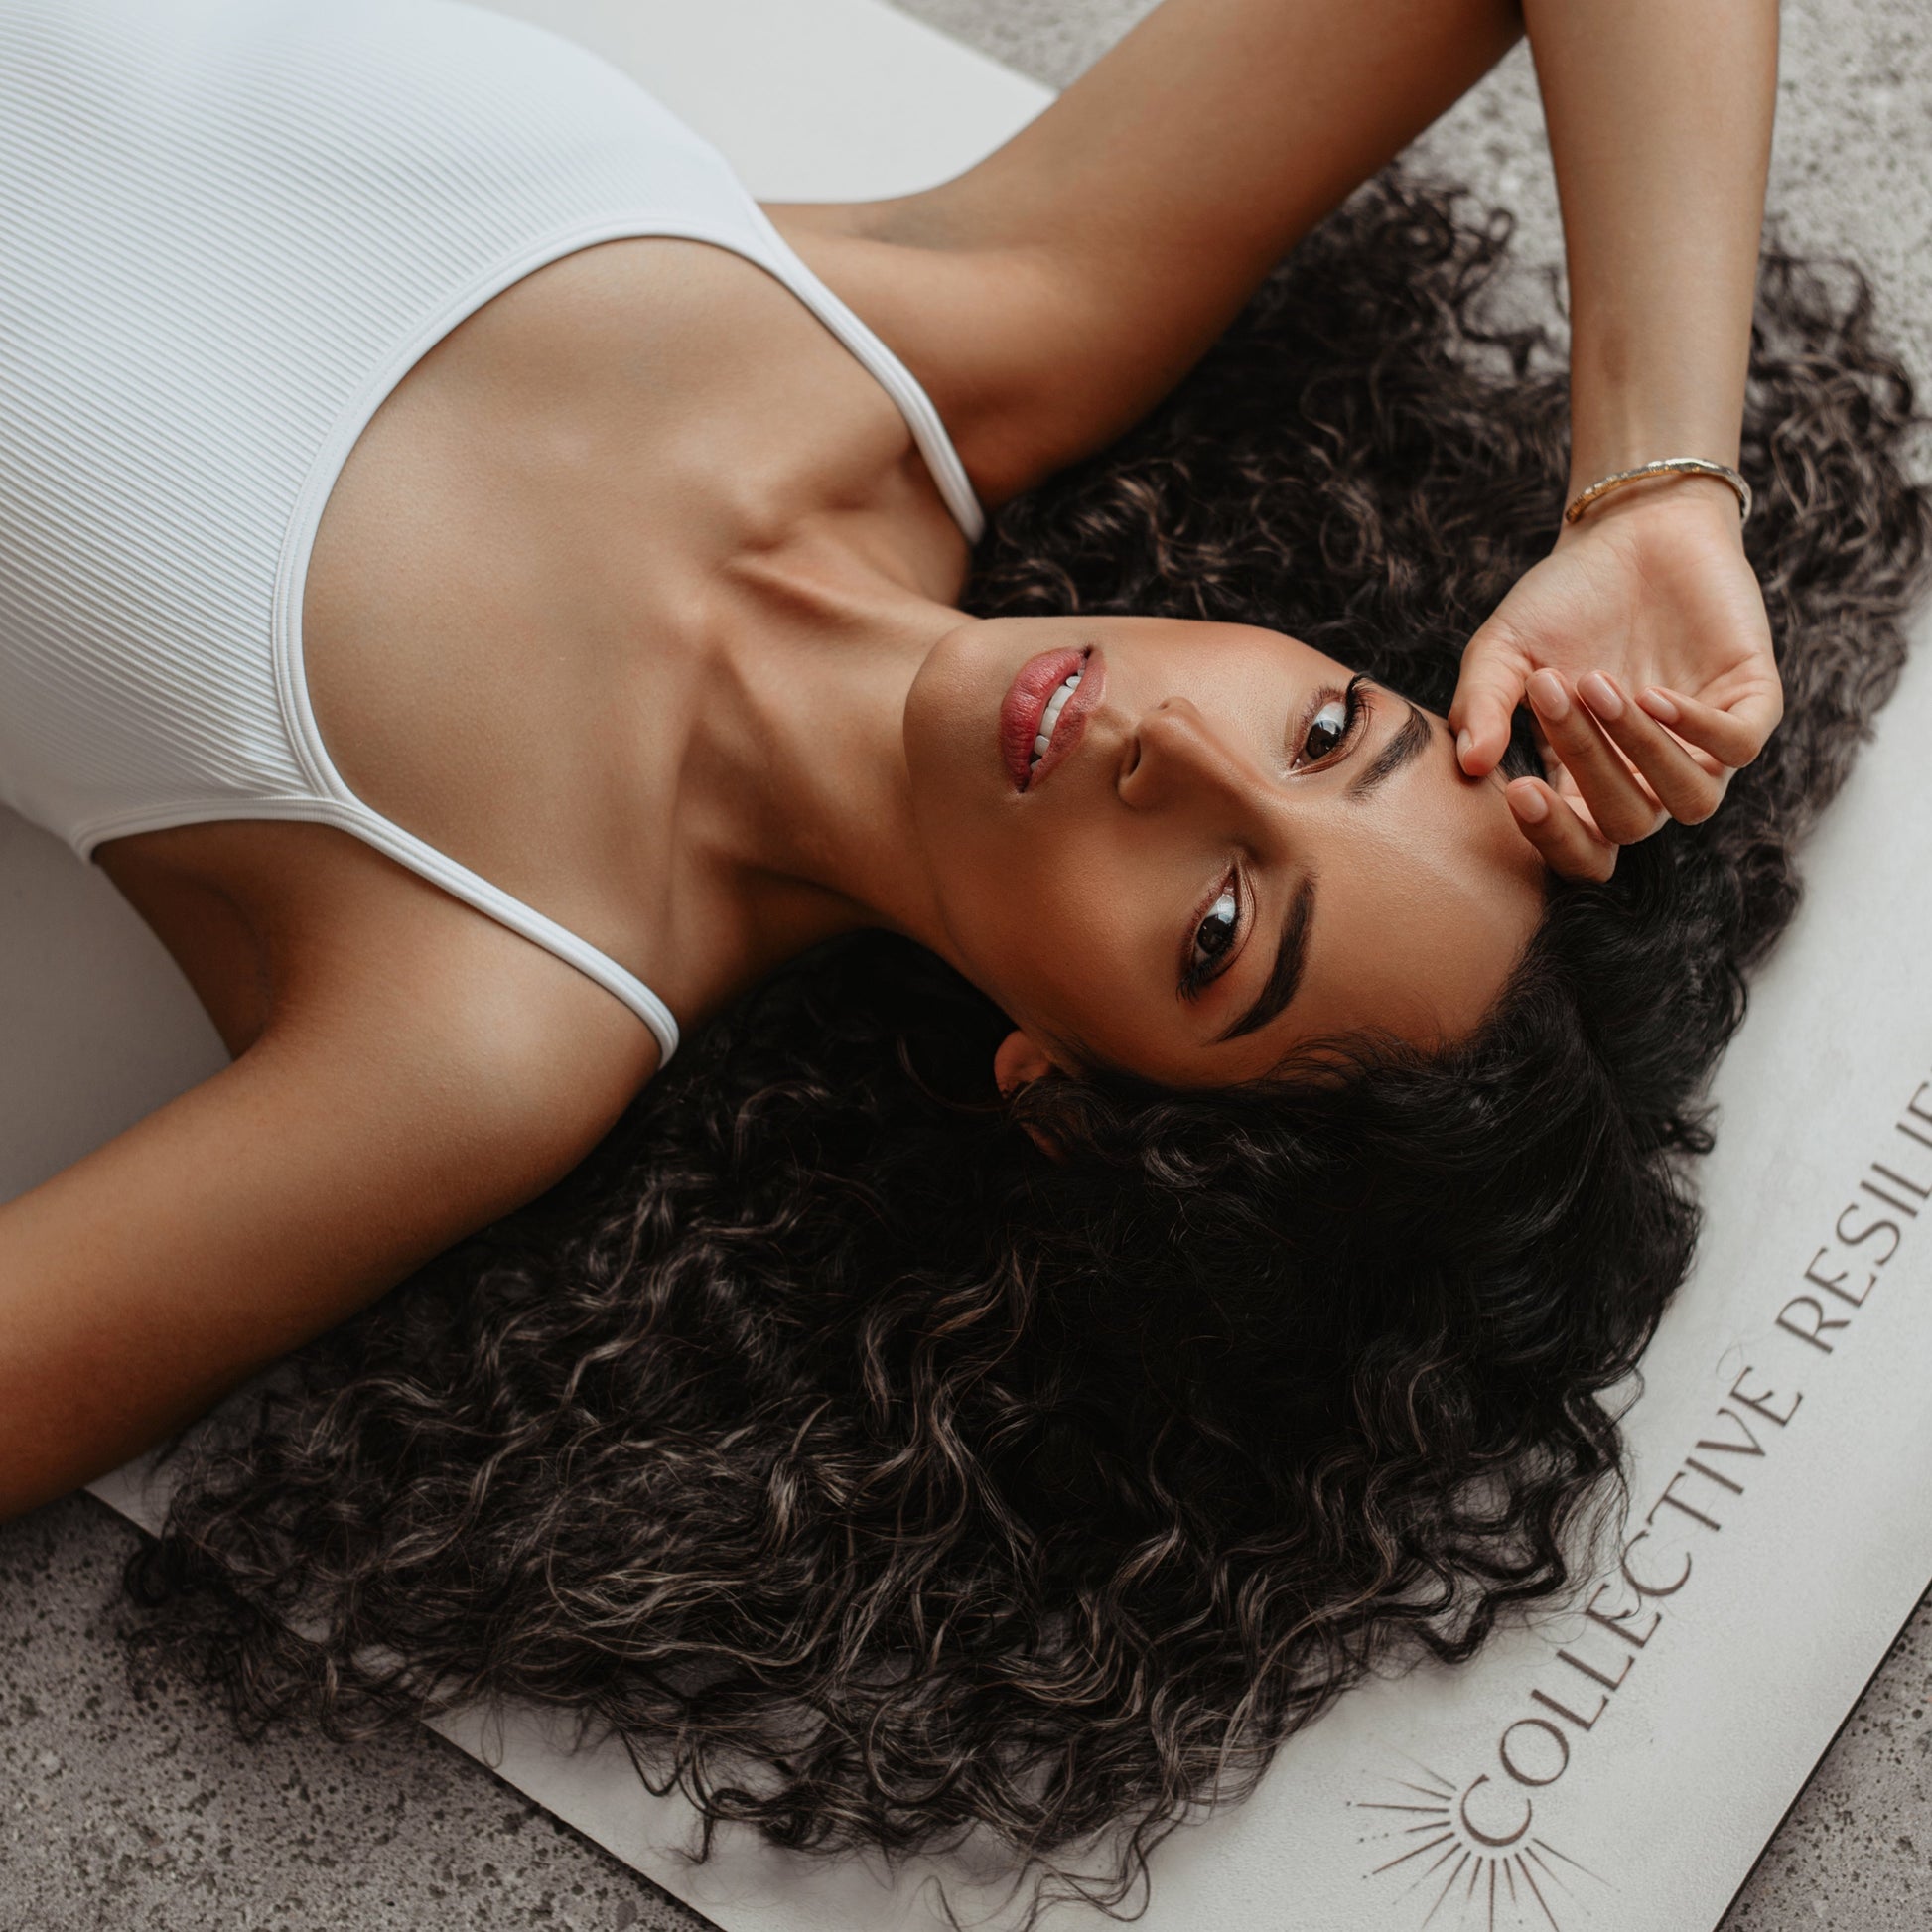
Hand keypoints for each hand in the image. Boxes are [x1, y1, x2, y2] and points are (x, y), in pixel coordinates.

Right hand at [1448, 481, 1781, 880]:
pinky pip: (1737, 748)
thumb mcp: (1504, 649)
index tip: (1517, 789)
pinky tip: (1653, 692)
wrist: (1635, 527)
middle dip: (1587, 763)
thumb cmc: (1565, 597)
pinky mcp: (1751, 703)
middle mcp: (1648, 775)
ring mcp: (1704, 745)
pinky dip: (1694, 727)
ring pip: (1689, 801)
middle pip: (1626, 825)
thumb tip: (1470, 764)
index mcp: (1586, 779)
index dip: (1551, 837)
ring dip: (1642, 752)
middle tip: (1552, 689)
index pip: (1579, 849)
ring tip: (1600, 684)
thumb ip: (1482, 705)